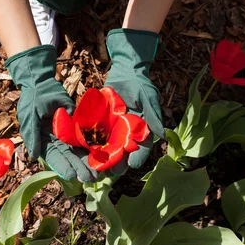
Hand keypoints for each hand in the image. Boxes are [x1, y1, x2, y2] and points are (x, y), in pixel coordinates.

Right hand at [5, 45, 96, 181]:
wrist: (42, 81)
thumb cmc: (34, 97)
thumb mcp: (30, 114)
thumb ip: (32, 134)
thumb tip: (33, 155)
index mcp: (43, 140)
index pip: (54, 156)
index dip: (62, 166)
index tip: (71, 175)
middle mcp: (56, 140)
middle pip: (68, 156)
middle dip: (79, 167)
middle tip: (90, 178)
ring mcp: (67, 132)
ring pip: (78, 149)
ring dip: (87, 161)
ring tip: (98, 173)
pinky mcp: (76, 124)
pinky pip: (85, 136)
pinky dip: (92, 145)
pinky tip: (102, 154)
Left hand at [104, 29, 163, 169]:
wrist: (125, 71)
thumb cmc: (140, 85)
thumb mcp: (148, 98)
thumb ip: (153, 116)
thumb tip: (161, 135)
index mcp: (141, 131)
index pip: (142, 148)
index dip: (138, 157)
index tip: (133, 165)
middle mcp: (127, 133)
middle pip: (123, 152)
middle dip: (118, 163)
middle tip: (112, 172)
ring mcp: (113, 129)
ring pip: (108, 148)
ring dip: (102, 158)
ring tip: (96, 168)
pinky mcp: (100, 123)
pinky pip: (95, 135)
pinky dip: (90, 144)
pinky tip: (84, 152)